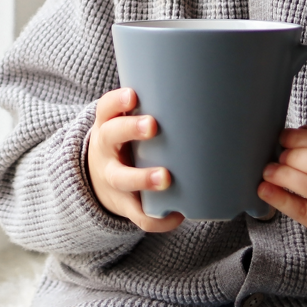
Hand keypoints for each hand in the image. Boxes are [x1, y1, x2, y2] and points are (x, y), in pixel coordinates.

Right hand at [86, 88, 184, 231]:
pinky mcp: (124, 204)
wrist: (99, 179)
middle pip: (110, 136)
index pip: (106, 108)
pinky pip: (138, 214)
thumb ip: (153, 109)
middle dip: (130, 129)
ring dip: (143, 177)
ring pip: (122, 178)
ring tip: (166, 177)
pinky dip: (157, 218)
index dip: (117, 101)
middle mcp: (106, 150)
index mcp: (108, 125)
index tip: (134, 95)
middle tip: (153, 125)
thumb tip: (206, 88)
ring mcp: (112, 178)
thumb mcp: (126, 123)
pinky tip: (177, 214)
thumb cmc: (128, 142)